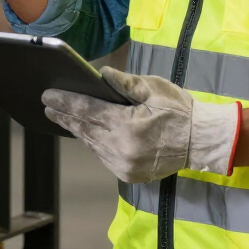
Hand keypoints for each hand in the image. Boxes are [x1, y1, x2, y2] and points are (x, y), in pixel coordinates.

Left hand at [42, 67, 240, 182]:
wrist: (201, 141)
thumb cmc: (178, 110)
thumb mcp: (154, 89)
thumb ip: (126, 83)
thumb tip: (101, 74)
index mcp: (127, 125)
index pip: (88, 111)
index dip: (66, 102)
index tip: (48, 95)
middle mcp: (122, 148)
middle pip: (84, 129)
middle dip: (64, 115)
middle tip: (47, 104)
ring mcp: (124, 165)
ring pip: (92, 144)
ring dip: (77, 130)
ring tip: (62, 116)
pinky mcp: (129, 174)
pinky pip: (103, 156)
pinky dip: (93, 143)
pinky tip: (85, 132)